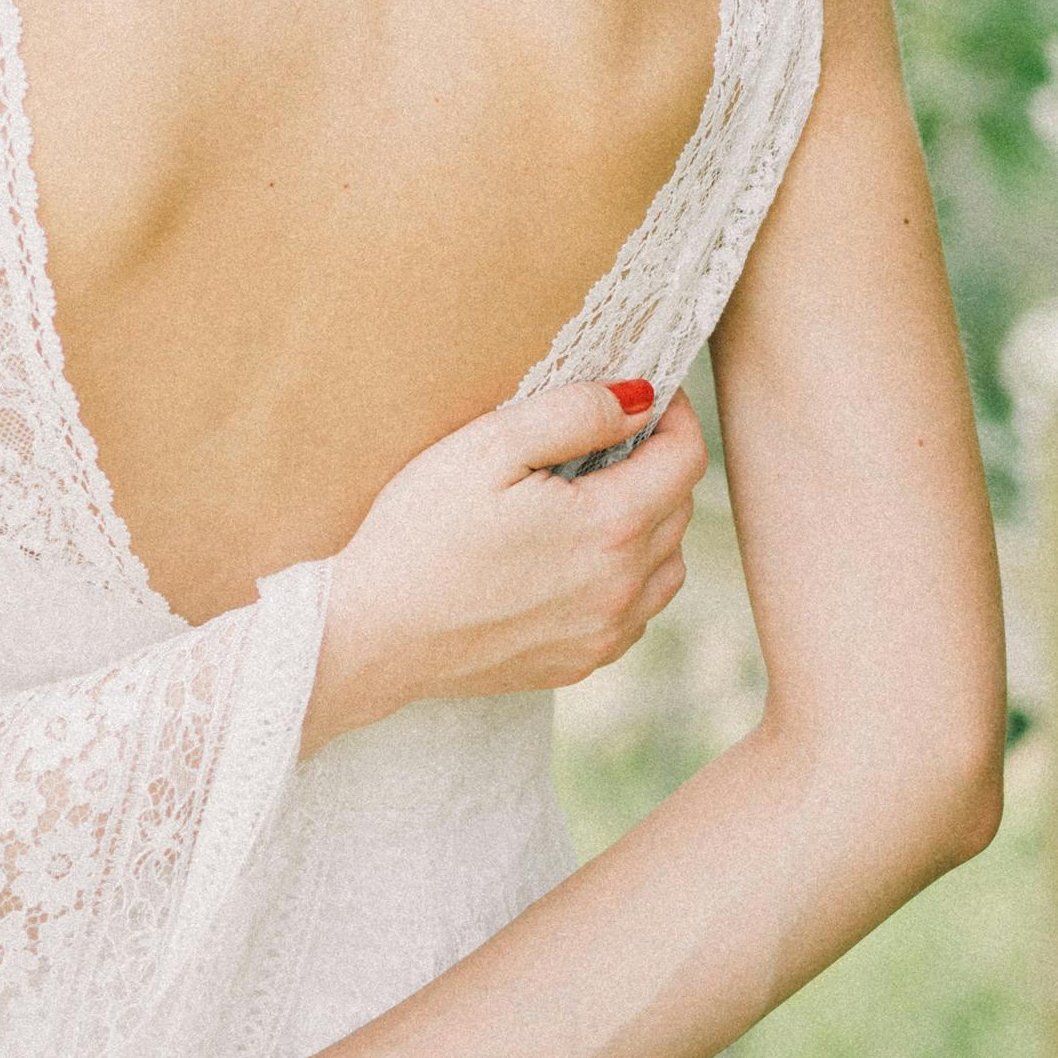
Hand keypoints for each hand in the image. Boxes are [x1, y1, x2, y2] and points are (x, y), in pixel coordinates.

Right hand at [310, 380, 705, 743]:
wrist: (371, 635)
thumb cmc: (420, 533)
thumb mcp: (488, 446)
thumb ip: (573, 413)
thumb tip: (637, 399)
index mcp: (610, 527)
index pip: (687, 459)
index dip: (676, 416)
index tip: (649, 394)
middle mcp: (622, 588)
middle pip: (681, 510)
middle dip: (659, 464)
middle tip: (611, 437)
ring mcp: (603, 635)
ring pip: (668, 567)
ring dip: (652, 525)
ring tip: (597, 498)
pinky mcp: (577, 663)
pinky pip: (635, 613)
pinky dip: (628, 578)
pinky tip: (577, 558)